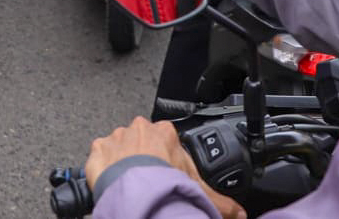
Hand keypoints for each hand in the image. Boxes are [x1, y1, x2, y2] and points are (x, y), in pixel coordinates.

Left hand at [85, 117, 245, 218]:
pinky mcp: (98, 149)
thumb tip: (239, 214)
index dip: (168, 159)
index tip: (167, 174)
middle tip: (150, 181)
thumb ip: (220, 202)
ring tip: (132, 185)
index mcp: (164, 132)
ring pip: (121, 147)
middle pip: (143, 142)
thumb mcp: (198, 190)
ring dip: (124, 163)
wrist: (135, 191)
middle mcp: (139, 129)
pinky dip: (105, 168)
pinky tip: (114, 182)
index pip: (167, 141)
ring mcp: (117, 137)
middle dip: (146, 159)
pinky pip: (101, 156)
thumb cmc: (164, 184)